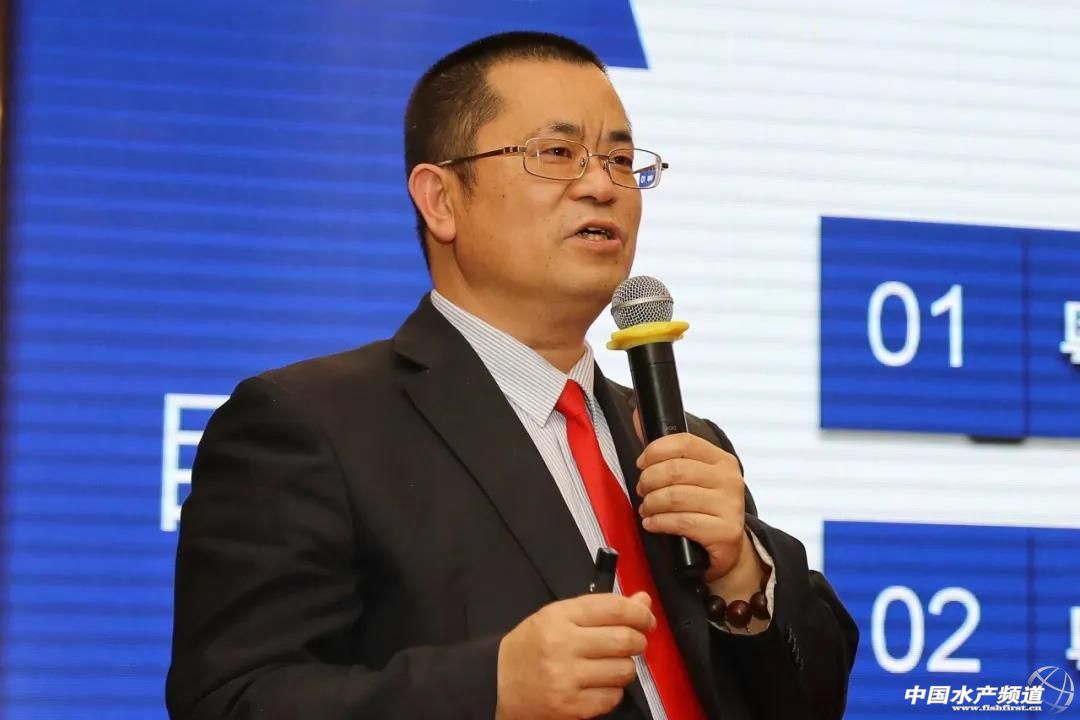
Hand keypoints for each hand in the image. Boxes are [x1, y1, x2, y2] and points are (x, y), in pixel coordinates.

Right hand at [495, 591, 654, 718]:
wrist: (497, 684)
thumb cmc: (531, 647)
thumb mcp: (557, 617)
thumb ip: (599, 609)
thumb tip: (643, 601)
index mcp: (558, 617)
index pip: (613, 609)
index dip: (639, 613)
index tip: (646, 618)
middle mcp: (563, 646)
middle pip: (624, 639)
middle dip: (639, 640)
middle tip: (636, 641)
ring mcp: (567, 679)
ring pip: (624, 670)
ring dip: (625, 666)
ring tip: (612, 664)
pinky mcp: (573, 707)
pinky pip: (613, 697)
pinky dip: (612, 690)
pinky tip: (598, 684)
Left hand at [631, 408, 748, 582]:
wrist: (729, 550)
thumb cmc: (706, 509)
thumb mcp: (692, 477)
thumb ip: (666, 451)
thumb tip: (638, 416)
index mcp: (722, 460)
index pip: (684, 443)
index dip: (656, 450)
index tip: (641, 463)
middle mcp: (729, 479)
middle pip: (675, 470)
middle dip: (649, 480)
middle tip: (642, 490)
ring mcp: (730, 506)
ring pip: (675, 497)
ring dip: (651, 504)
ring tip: (646, 509)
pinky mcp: (725, 531)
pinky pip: (682, 522)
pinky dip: (659, 522)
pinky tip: (652, 523)